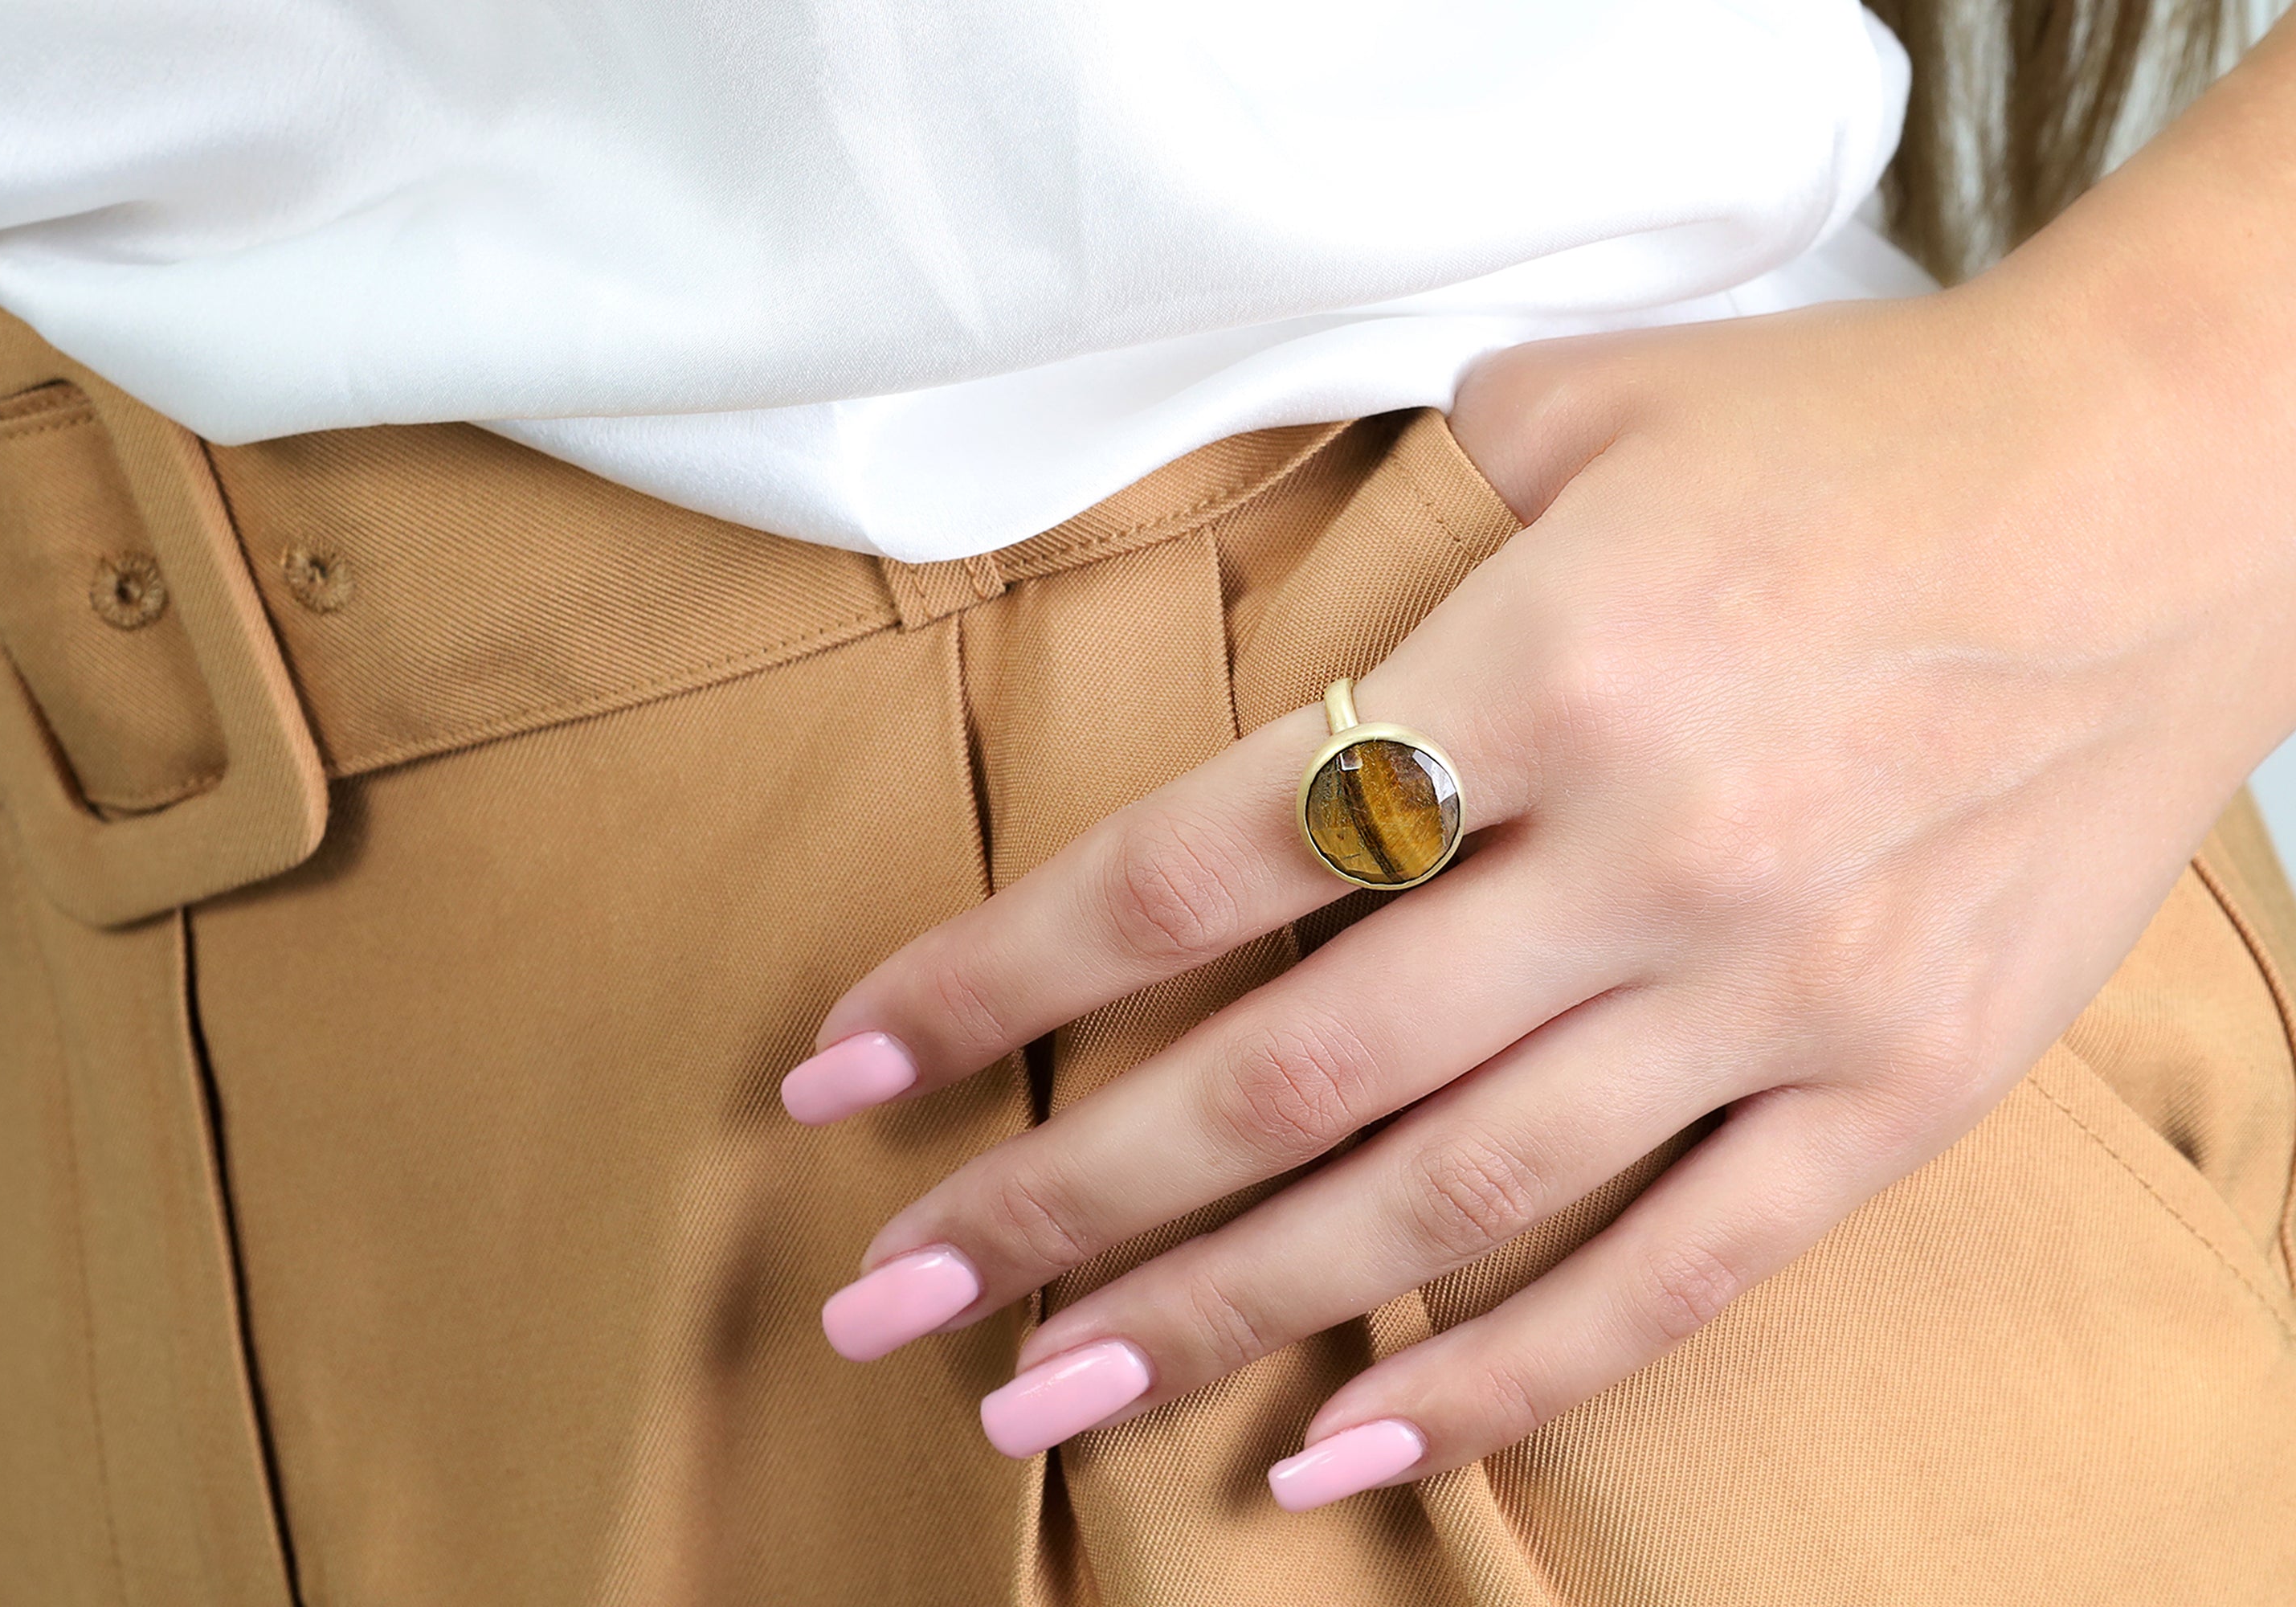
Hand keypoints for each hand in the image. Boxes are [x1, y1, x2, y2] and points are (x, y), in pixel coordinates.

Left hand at [783, 35, 2295, 1508]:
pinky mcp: (1894, 1090)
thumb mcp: (1598, 404)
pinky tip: (1335, 1448)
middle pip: (1285, 1081)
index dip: (992, 982)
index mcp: (1543, 672)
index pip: (1193, 872)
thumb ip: (1408, 524)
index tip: (841, 1068)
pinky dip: (1497, 1381)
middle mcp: (1640, 858)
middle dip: (1056, 1207)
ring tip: (1038, 1401)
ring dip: (1218, 1317)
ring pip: (1442, 1207)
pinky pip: (1669, 1277)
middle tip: (885, 1305)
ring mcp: (1774, 997)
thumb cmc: (1870, 426)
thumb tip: (1287, 638)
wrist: (2194, 475)